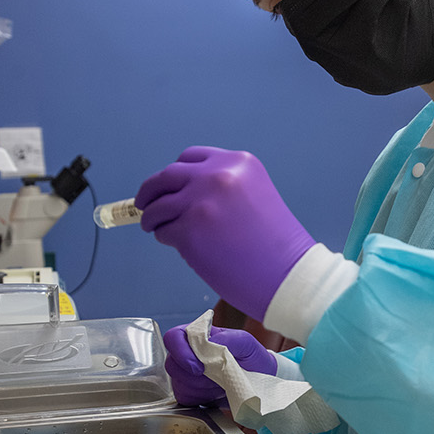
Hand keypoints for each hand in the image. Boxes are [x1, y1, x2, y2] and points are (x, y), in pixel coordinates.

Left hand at [136, 146, 314, 320]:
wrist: (288, 275)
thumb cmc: (276, 245)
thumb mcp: (253, 196)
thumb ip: (221, 188)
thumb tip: (179, 195)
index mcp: (237, 162)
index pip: (190, 158)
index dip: (175, 174)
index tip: (169, 187)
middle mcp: (217, 175)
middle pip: (166, 176)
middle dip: (151, 191)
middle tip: (144, 205)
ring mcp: (201, 202)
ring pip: (158, 205)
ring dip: (153, 218)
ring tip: (158, 229)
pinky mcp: (189, 230)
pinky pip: (163, 231)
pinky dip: (165, 237)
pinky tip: (179, 246)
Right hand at [163, 324, 277, 406]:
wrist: (260, 380)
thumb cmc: (251, 357)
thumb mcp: (247, 343)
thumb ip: (229, 339)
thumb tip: (211, 342)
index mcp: (198, 336)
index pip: (173, 338)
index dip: (181, 353)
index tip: (198, 367)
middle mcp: (188, 353)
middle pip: (172, 364)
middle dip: (193, 375)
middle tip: (214, 379)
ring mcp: (187, 374)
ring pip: (178, 383)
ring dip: (200, 387)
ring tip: (219, 384)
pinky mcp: (190, 392)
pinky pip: (185, 397)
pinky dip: (200, 398)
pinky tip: (214, 394)